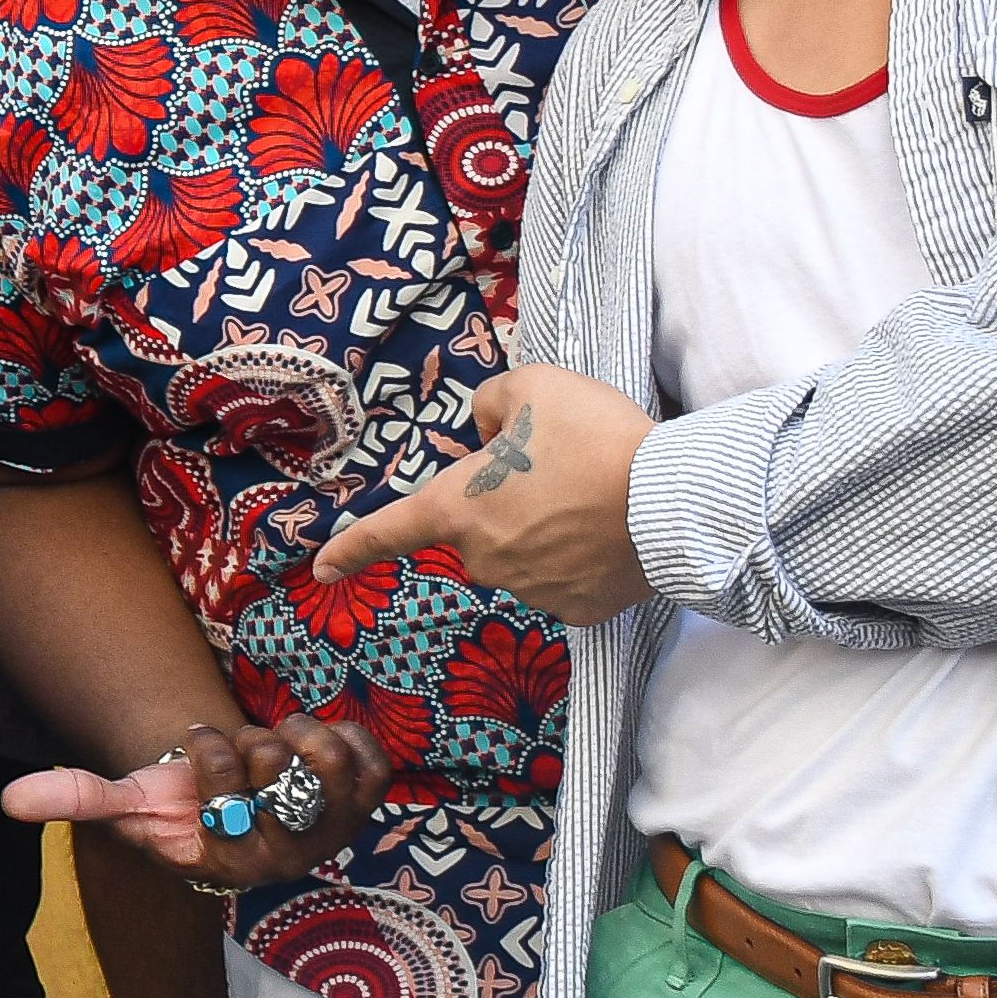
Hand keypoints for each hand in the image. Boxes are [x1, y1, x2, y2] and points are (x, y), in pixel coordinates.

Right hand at [5, 711, 396, 891]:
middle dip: (251, 743)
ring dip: (295, 733)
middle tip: (244, 754)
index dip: (211, 754)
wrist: (244, 806)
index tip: (200, 744)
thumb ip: (78, 799)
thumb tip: (9, 800)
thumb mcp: (130, 803)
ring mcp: (336, 830)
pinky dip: (342, 734)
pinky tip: (314, 745)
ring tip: (278, 746)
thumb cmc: (182, 805)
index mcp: (231, 860)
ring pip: (327, 758)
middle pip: (280, 772)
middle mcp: (291, 857)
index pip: (227, 796)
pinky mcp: (368, 803)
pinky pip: (369, 755)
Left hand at [307, 365, 657, 627]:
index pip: (391, 529)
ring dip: (547, 531)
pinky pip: (568, 579)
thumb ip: (491, 403)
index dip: (353, 546)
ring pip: (525, 555)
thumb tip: (488, 430)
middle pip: (479, 530)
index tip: (323, 567)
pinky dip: (583, 559)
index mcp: (457, 508)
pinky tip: (612, 532)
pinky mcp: (580, 610)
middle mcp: (485, 559)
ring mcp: (533, 591)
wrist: (673, 500)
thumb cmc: (592, 436)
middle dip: (505, 504)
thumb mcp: (532, 387)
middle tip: (559, 470)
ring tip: (595, 497)